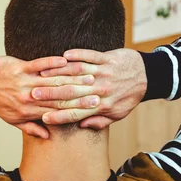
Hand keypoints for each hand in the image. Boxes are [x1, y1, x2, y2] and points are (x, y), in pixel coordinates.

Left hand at [0, 56, 101, 138]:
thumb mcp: (14, 120)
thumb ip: (32, 128)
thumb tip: (49, 137)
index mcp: (30, 112)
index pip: (58, 111)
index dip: (77, 109)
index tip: (93, 106)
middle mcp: (29, 99)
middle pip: (59, 97)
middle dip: (79, 94)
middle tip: (97, 90)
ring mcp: (25, 82)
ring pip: (52, 81)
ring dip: (71, 78)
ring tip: (88, 75)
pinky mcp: (20, 68)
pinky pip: (39, 64)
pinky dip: (52, 62)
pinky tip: (65, 60)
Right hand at [32, 48, 146, 129]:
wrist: (148, 76)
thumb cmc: (130, 96)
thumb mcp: (117, 114)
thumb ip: (99, 120)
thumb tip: (81, 125)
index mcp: (102, 105)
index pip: (76, 113)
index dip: (59, 117)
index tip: (44, 119)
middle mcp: (101, 90)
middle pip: (72, 93)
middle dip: (51, 94)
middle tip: (33, 94)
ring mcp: (104, 73)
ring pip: (78, 73)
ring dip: (59, 73)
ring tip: (42, 74)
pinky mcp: (108, 58)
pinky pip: (90, 56)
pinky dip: (76, 55)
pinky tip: (64, 56)